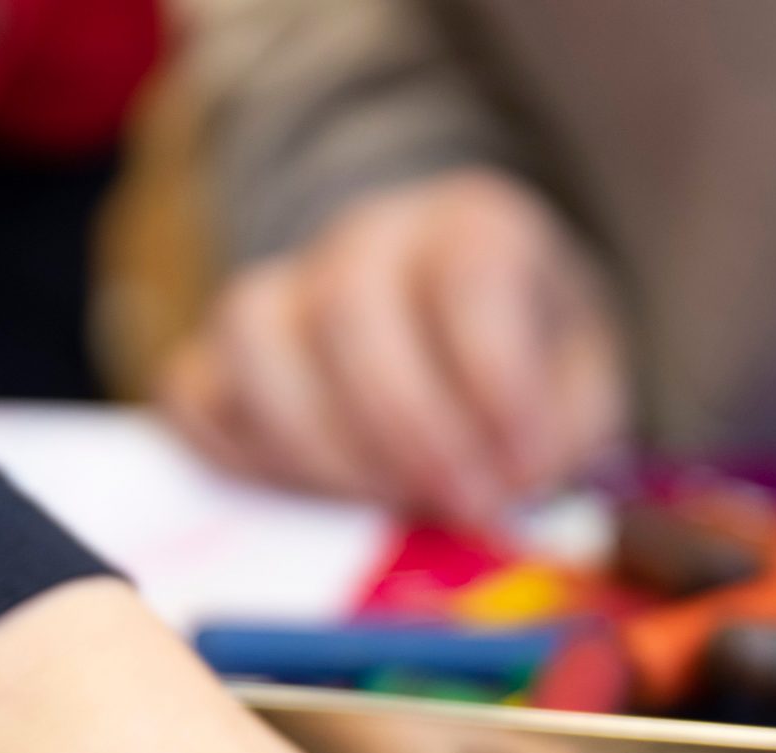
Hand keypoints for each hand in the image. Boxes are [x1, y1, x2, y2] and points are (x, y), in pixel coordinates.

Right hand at [160, 168, 626, 527]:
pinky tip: (309, 499)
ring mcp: (284, 290)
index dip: (497, 377)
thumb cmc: (530, 378)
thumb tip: (504, 481)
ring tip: (382, 504)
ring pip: (252, 335)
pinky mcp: (221, 357)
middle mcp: (369, 238)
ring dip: (318, 445)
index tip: (524, 465)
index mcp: (474, 225)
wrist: (466, 354)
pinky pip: (193, 394)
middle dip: (407, 426)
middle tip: (458, 503)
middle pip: (349, 304)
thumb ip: (559, 435)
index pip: (469, 266)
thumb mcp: (582, 396)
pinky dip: (239, 457)